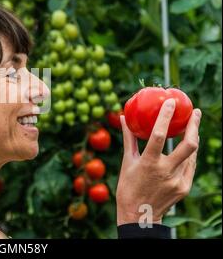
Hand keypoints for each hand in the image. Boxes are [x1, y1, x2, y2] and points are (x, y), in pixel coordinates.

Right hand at [116, 98, 201, 225]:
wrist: (139, 216)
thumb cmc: (128, 187)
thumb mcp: (126, 162)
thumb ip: (129, 138)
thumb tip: (123, 117)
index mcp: (148, 163)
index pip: (159, 135)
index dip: (166, 117)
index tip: (172, 102)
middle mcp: (166, 171)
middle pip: (189, 144)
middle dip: (194, 125)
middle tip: (195, 112)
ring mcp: (178, 180)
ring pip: (191, 155)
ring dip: (192, 138)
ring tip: (191, 126)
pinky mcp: (184, 187)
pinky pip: (190, 166)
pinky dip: (189, 155)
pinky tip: (187, 148)